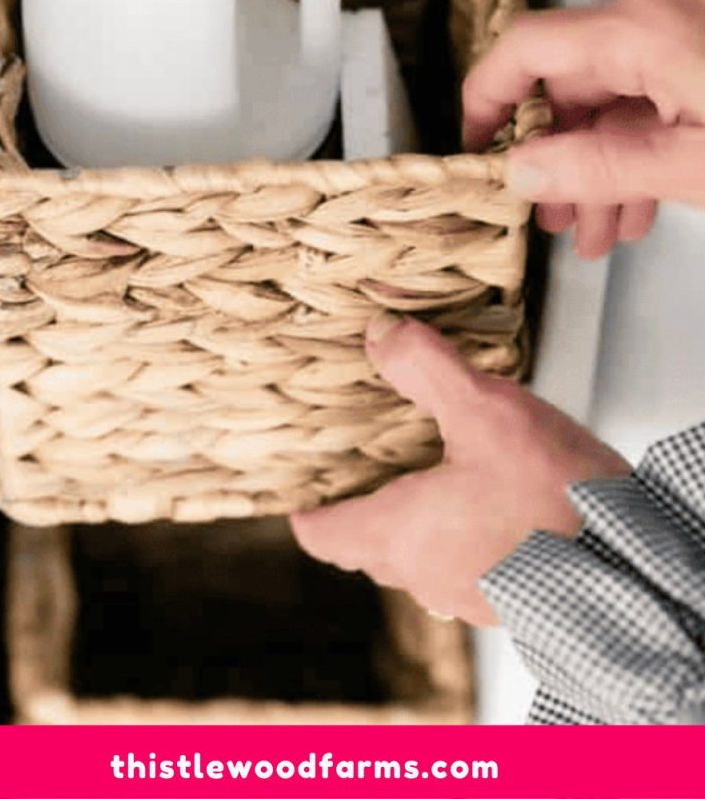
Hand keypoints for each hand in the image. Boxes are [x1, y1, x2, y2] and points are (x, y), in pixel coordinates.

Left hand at [291, 315, 628, 625]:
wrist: (631, 562)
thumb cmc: (554, 496)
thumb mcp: (484, 410)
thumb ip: (425, 368)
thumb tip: (380, 335)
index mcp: (400, 534)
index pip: (326, 536)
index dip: (309, 512)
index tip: (302, 490)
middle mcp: (426, 575)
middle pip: (369, 548)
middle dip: (362, 508)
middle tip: (364, 464)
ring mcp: (470, 595)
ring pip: (419, 559)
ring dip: (415, 524)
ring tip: (427, 475)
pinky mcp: (512, 598)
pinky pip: (463, 567)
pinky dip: (459, 537)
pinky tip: (487, 502)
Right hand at [462, 0, 704, 257]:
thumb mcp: (694, 166)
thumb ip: (601, 167)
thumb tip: (523, 171)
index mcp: (643, 28)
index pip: (526, 48)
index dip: (487, 100)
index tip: (475, 148)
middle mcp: (659, 11)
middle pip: (572, 82)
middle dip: (560, 159)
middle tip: (554, 218)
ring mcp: (688, 23)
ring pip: (615, 95)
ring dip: (602, 164)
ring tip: (603, 229)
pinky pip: (654, 89)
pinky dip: (642, 141)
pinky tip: (643, 197)